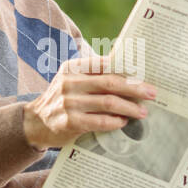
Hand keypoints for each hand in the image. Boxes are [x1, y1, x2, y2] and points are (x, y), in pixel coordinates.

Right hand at [23, 53, 156, 149]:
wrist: (36, 123)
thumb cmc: (63, 99)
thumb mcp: (72, 80)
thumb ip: (94, 75)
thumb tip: (130, 71)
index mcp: (72, 67)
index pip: (105, 64)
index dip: (127, 69)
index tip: (145, 74)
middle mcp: (69, 82)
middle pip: (110, 83)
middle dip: (134, 89)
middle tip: (152, 94)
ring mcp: (68, 103)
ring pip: (107, 103)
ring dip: (129, 108)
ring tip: (142, 112)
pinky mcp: (69, 122)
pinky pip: (99, 121)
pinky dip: (115, 122)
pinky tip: (123, 122)